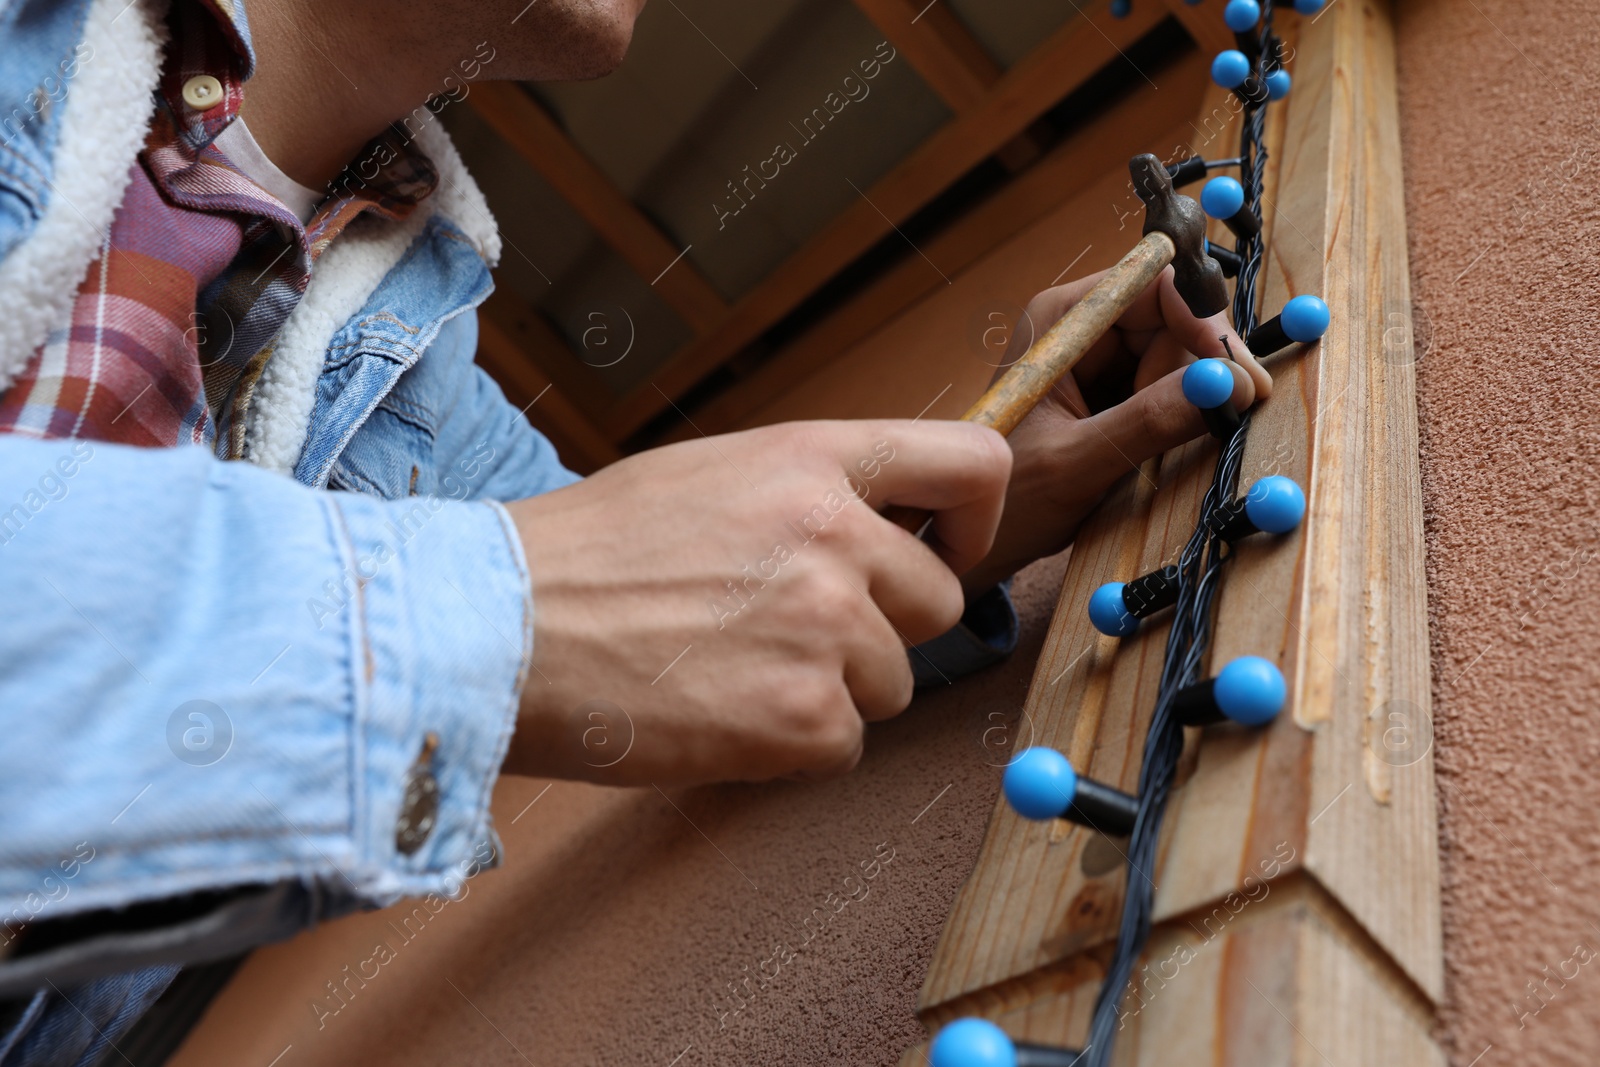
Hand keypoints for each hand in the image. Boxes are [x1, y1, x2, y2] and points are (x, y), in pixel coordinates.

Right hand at [502, 420, 1009, 786]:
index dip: (976, 517)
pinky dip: (793, 743)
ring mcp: (826, 630)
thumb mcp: (711, 475)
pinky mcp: (803, 719)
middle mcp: (836, 537)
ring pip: (894, 680)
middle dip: (882, 627)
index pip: (972, 463)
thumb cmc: (588, 552)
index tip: (949, 550)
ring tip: (732, 670)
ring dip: (832, 689)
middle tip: (790, 635)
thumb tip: (886, 533)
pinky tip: (719, 713)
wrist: (499, 629)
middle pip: (939, 601)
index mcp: (813, 460)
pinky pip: (845, 743)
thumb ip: (812, 492)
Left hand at [961, 265, 1272, 593]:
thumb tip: (1228, 385)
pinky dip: (1179, 417)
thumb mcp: (1077, 464)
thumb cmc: (1006, 502)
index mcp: (1063, 317)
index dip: (1205, 321)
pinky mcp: (1114, 391)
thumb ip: (1149, 422)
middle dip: (1199, 371)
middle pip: (1178, 319)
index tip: (1236, 375)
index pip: (1156, 285)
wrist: (975, 540)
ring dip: (1188, 401)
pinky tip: (1157, 451)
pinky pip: (1169, 388)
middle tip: (1221, 419)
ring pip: (1182, 358)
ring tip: (1148, 451)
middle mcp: (1085, 325)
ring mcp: (1100, 358)